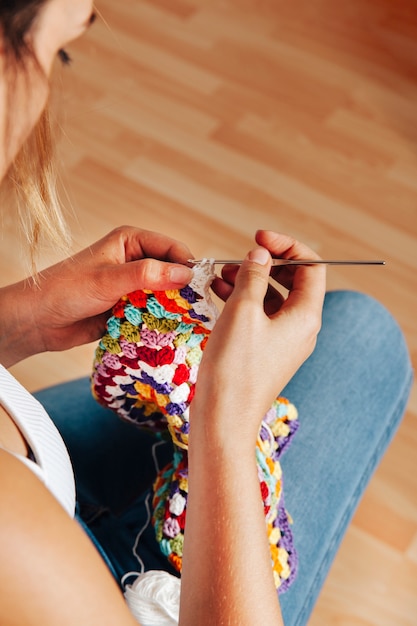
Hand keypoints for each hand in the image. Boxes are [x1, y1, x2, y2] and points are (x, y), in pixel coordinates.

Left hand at [0, 226, 192, 366]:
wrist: (38, 321)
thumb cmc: (66, 290)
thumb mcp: (109, 279)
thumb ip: (148, 275)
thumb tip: (186, 274)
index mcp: (131, 242)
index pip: (172, 249)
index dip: (188, 265)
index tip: (201, 287)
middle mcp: (135, 262)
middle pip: (172, 273)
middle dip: (183, 290)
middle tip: (197, 310)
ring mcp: (132, 286)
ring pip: (165, 296)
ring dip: (173, 309)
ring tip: (186, 323)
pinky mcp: (128, 308)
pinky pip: (153, 314)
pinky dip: (161, 322)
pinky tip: (169, 332)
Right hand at [190, 230, 325, 450]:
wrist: (224, 418)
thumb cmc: (235, 367)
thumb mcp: (243, 311)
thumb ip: (253, 276)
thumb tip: (260, 254)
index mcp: (305, 316)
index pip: (312, 267)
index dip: (287, 246)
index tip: (259, 237)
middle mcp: (301, 328)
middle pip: (294, 281)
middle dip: (267, 263)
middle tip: (240, 255)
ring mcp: (283, 341)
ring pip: (273, 298)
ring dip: (251, 280)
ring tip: (221, 273)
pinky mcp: (265, 351)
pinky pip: (260, 316)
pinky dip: (243, 300)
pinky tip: (219, 293)